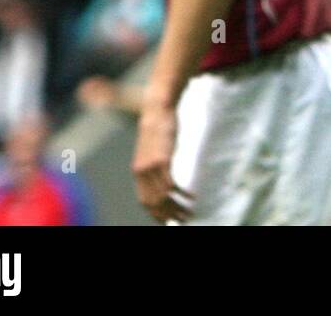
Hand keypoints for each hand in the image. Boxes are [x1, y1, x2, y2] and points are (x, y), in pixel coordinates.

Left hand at [132, 103, 191, 223]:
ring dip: (178, 208)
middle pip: (155, 203)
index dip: (156, 214)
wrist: (157, 109)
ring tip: (190, 214)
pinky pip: (172, 185)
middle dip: (169, 215)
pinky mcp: (162, 160)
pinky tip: (193, 197)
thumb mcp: (153, 150)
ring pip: (164, 197)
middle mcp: (141, 172)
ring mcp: (151, 167)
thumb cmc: (159, 128)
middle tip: (184, 220)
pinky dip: (183, 194)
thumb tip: (163, 175)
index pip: (145, 201)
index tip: (168, 220)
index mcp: (138, 172)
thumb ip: (154, 165)